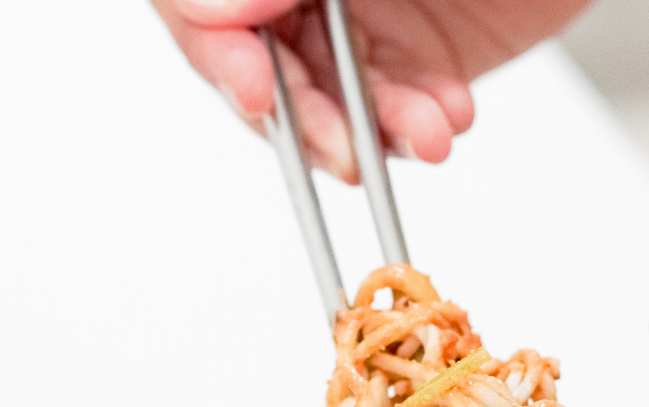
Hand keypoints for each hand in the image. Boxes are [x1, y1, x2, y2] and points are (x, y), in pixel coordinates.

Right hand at [151, 0, 590, 180]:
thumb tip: (220, 6)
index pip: (202, 0)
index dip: (214, 44)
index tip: (252, 85)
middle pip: (257, 59)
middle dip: (304, 114)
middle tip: (344, 148)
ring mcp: (357, 19)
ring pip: (328, 100)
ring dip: (370, 133)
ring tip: (427, 131)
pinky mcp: (413, 60)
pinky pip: (391, 115)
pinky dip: (415, 132)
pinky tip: (446, 121)